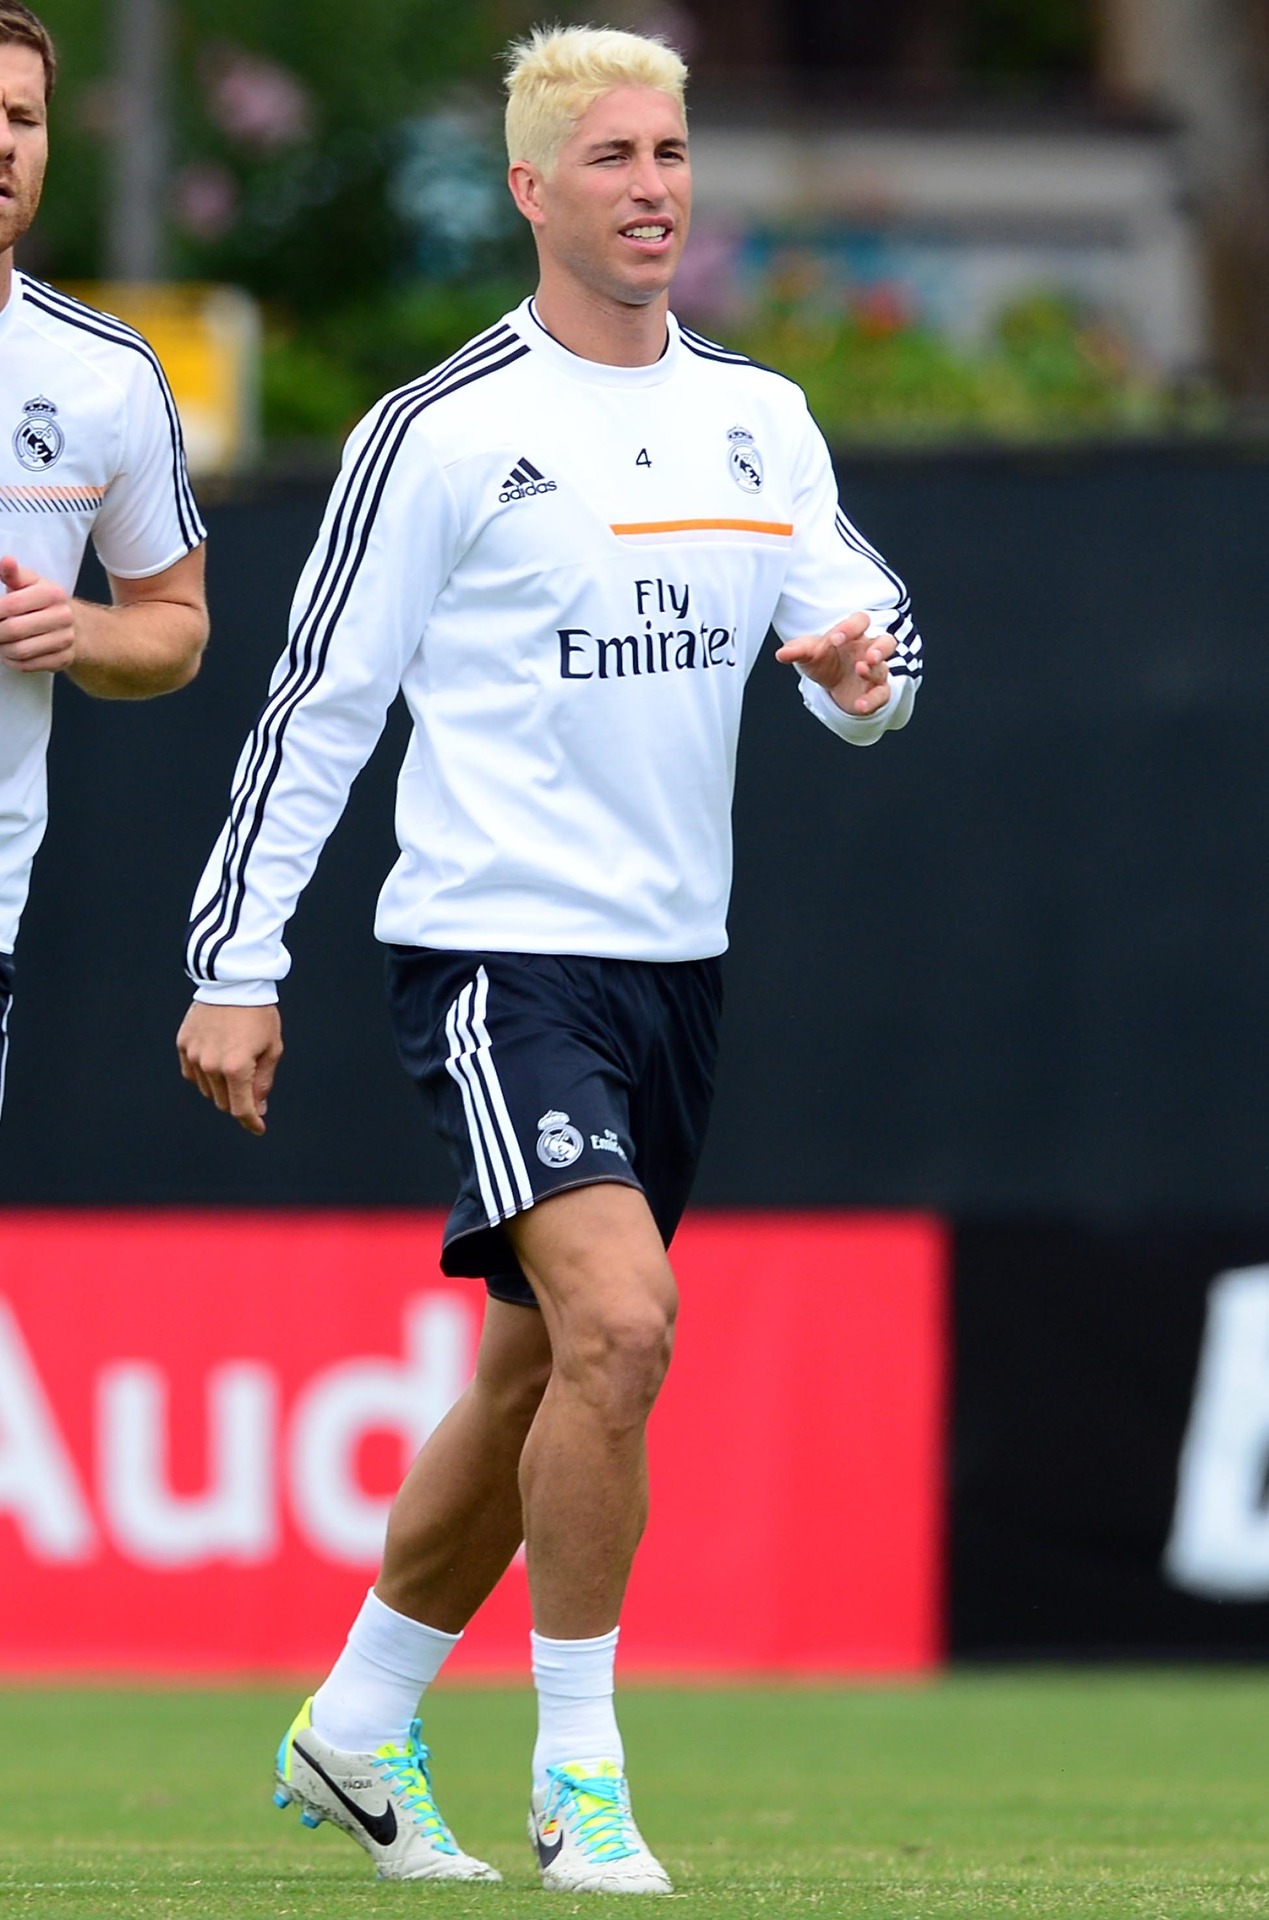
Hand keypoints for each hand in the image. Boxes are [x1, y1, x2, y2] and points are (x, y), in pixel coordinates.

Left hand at [0, 555, 76, 673]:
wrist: (77, 626)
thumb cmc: (44, 602)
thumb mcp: (30, 583)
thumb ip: (12, 573)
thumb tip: (6, 561)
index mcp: (53, 593)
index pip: (11, 604)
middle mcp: (63, 616)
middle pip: (13, 630)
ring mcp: (65, 640)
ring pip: (19, 651)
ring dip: (1, 649)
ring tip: (0, 641)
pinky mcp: (63, 660)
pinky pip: (28, 665)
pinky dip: (12, 661)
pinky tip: (9, 653)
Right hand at [177, 1002, 283, 1136]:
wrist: (233, 982)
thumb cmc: (258, 1014)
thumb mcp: (272, 1048)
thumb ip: (263, 1082)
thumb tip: (257, 1108)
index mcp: (236, 1067)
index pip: (241, 1109)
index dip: (251, 1122)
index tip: (258, 1128)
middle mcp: (210, 1065)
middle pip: (223, 1102)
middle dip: (239, 1101)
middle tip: (252, 1085)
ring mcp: (193, 1055)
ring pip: (207, 1090)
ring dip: (222, 1087)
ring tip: (235, 1062)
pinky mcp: (183, 1044)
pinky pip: (192, 1074)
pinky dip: (205, 1075)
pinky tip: (217, 1061)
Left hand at [776, 611, 895, 716]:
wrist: (832, 686)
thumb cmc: (825, 661)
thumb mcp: (809, 654)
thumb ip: (797, 651)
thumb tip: (782, 653)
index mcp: (853, 635)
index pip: (860, 622)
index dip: (851, 628)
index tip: (835, 639)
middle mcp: (868, 651)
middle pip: (886, 642)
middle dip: (879, 648)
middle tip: (868, 656)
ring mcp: (875, 671)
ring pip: (884, 668)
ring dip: (875, 670)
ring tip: (861, 671)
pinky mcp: (876, 691)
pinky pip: (882, 695)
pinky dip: (872, 700)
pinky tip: (859, 705)